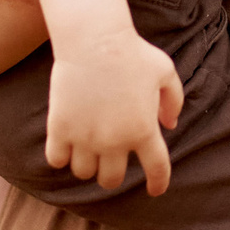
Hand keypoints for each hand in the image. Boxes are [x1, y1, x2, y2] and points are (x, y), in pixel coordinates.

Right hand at [45, 23, 185, 193]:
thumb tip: (169, 125)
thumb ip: (173, 100)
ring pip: (83, 173)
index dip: (157, 183)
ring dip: (87, 164)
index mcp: (144, 129)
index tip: (154, 190)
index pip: (157, 169)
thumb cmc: (132, 51)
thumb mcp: (165, 71)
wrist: (94, 38)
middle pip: (112, 179)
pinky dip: (60, 157)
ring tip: (88, 149)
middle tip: (110, 159)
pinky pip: (56, 160)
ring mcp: (85, 137)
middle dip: (113, 173)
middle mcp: (115, 141)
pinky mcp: (60, 129)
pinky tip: (64, 144)